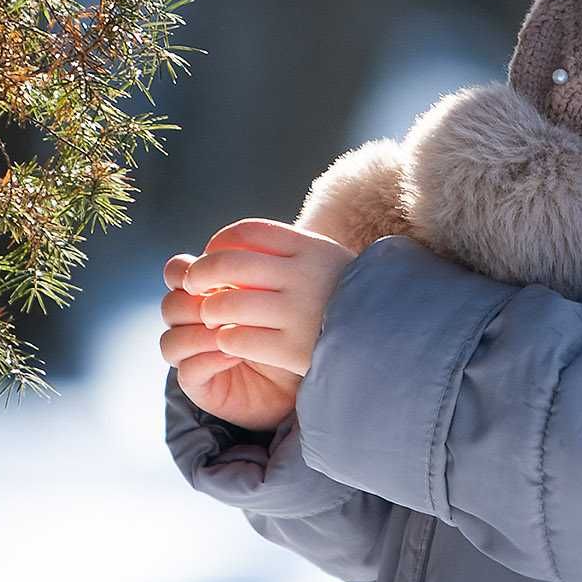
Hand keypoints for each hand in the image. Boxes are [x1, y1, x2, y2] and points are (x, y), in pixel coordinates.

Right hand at [162, 241, 302, 434]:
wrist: (304, 371)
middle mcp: (191, 322)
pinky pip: (187, 371)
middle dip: (195, 303)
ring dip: (200, 334)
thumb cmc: (291, 325)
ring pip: (170, 340)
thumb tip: (238, 253)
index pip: (176, 272)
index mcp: (203, 292)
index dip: (188, 269)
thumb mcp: (274, 292)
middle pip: (170, 305)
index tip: (222, 272)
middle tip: (227, 303)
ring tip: (231, 332)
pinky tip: (234, 355)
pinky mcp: (199, 384)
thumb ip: (251, 272)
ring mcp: (191, 354)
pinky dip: (208, 360)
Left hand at [182, 217, 353, 379]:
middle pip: (229, 264)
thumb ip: (286, 251)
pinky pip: (238, 338)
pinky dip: (225, 339)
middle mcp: (304, 275)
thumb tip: (227, 249)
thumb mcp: (326, 260)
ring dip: (210, 310)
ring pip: (228, 303)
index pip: (249, 231)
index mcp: (311, 247)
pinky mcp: (293, 349)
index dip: (220, 241)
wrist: (389, 343)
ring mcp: (299, 312)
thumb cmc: (346, 298)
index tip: (211, 254)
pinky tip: (230, 341)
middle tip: (192, 284)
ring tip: (211, 317)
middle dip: (201, 273)